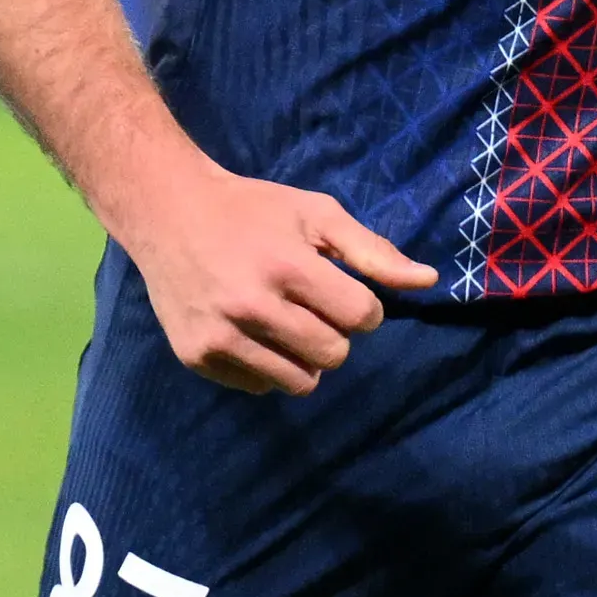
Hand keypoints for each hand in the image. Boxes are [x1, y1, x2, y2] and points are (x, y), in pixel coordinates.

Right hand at [120, 156, 436, 394]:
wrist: (167, 212)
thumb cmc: (252, 210)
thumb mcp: (316, 214)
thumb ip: (372, 250)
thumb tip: (429, 281)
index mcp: (286, 266)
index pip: (361, 318)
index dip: (362, 307)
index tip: (339, 291)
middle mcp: (250, 305)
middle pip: (334, 355)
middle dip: (334, 333)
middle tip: (308, 305)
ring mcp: (219, 336)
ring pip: (299, 383)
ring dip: (303, 358)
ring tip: (284, 324)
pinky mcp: (196, 356)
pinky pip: (260, 386)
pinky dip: (266, 366)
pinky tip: (249, 331)